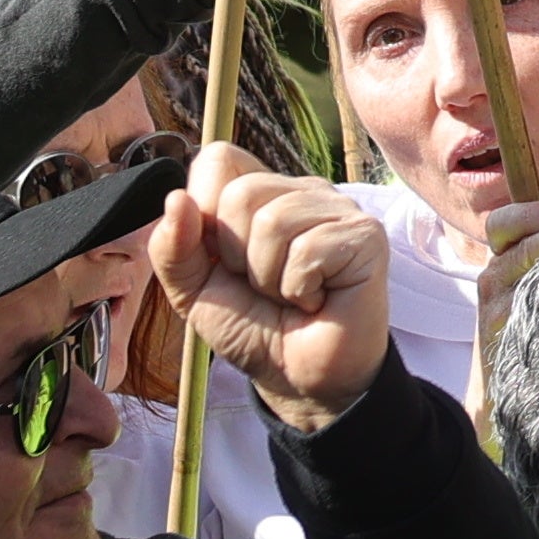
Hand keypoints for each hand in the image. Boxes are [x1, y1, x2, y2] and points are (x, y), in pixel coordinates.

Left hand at [150, 143, 393, 430]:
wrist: (297, 378)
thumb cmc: (253, 327)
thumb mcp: (194, 292)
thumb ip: (173, 248)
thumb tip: (176, 199)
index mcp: (261, 193)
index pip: (218, 160)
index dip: (206, 212)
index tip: (223, 259)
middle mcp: (301, 191)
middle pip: (241, 193)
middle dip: (236, 256)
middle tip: (262, 286)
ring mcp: (338, 209)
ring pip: (273, 221)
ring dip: (268, 278)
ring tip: (290, 295)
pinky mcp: (365, 236)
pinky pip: (308, 249)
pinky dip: (298, 288)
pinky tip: (315, 299)